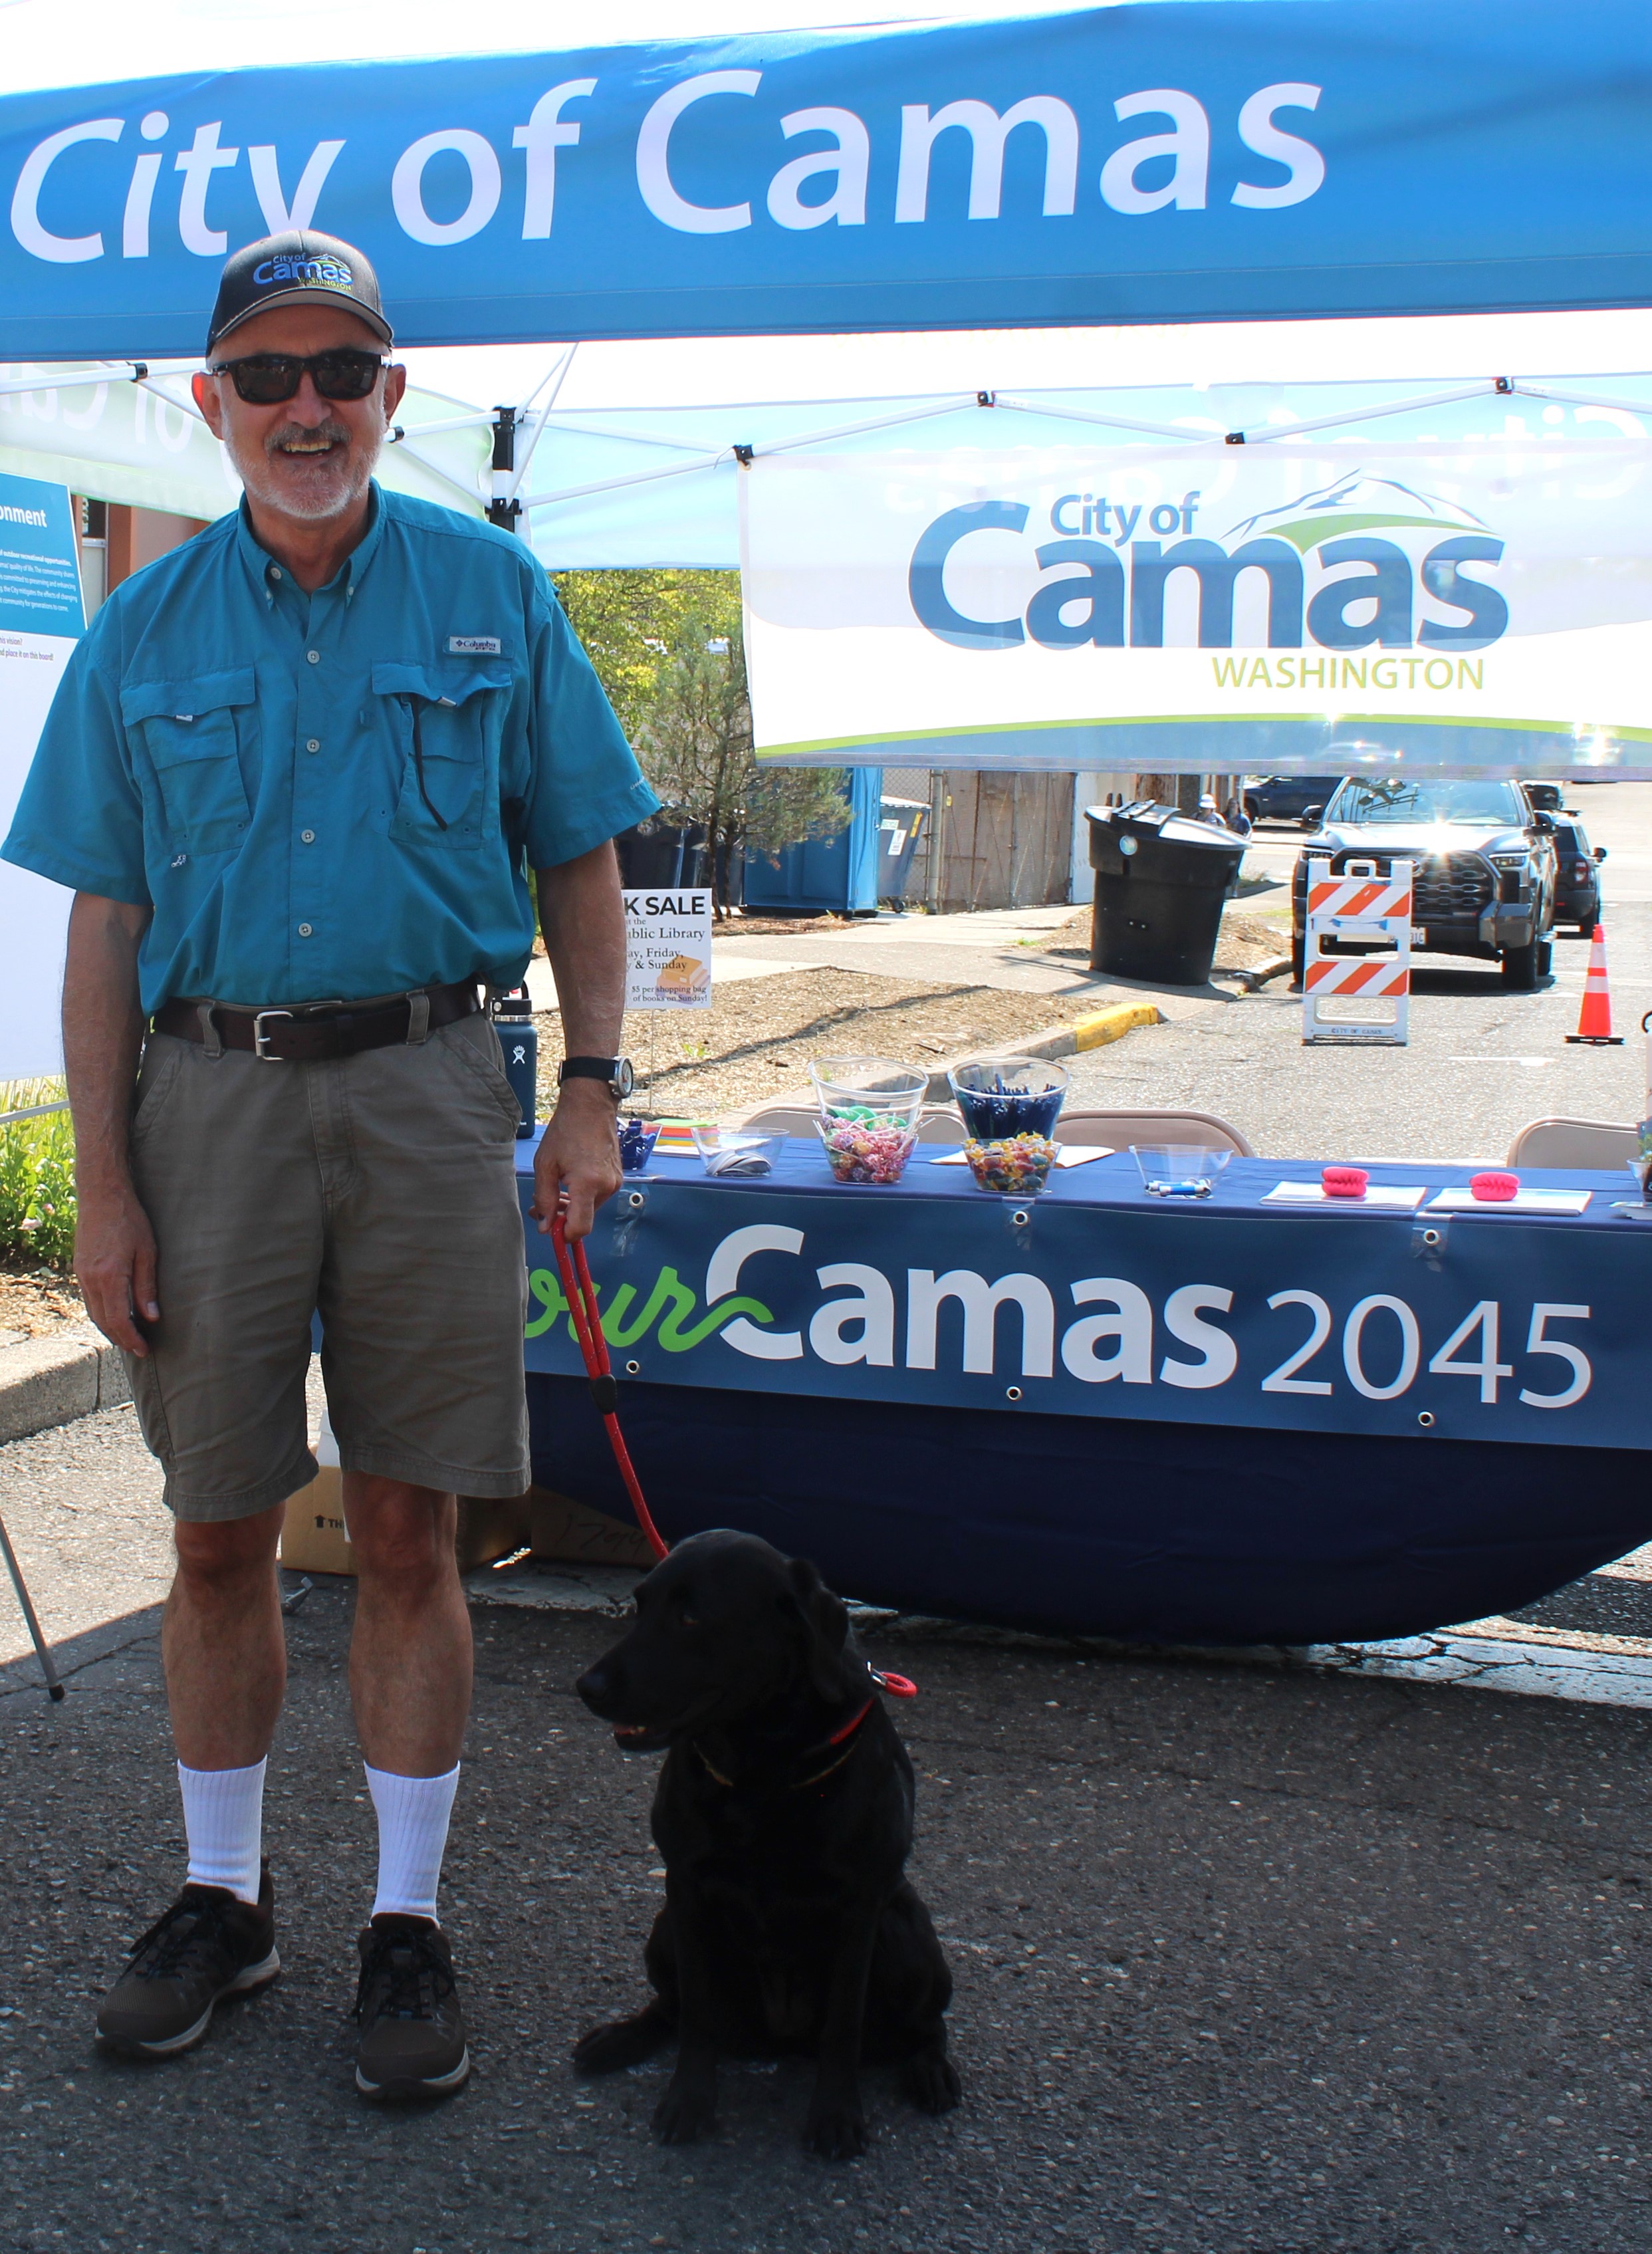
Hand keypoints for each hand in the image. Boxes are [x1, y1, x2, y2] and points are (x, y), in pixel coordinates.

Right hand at [73, 1175, 159, 1356]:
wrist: (102, 1196)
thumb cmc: (130, 1220)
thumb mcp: (147, 1252)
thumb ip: (146, 1287)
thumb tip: (151, 1317)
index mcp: (109, 1276)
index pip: (118, 1319)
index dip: (131, 1338)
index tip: (144, 1349)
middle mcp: (91, 1279)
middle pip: (103, 1320)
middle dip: (120, 1338)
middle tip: (138, 1350)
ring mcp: (82, 1274)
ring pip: (93, 1312)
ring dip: (110, 1328)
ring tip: (128, 1338)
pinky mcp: (80, 1269)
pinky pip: (89, 1299)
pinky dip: (102, 1313)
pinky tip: (115, 1315)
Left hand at [530, 1080, 621, 1240]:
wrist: (590, 1107)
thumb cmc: (566, 1131)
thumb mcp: (545, 1165)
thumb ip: (543, 1199)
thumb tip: (545, 1226)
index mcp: (588, 1184)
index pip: (580, 1228)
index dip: (563, 1235)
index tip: (549, 1230)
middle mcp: (606, 1186)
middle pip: (583, 1219)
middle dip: (561, 1219)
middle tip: (538, 1209)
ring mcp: (614, 1182)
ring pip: (589, 1209)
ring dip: (570, 1207)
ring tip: (550, 1193)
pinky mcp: (616, 1177)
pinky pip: (597, 1196)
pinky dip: (581, 1196)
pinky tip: (567, 1183)